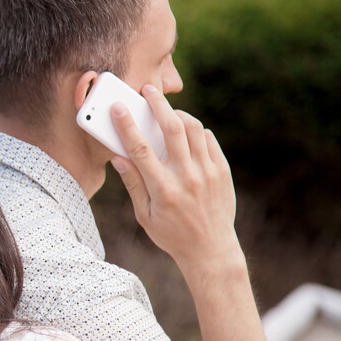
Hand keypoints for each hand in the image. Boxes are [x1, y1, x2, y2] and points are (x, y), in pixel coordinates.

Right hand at [109, 85, 240, 273]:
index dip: (127, 125)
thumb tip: (118, 157)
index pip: (140, 149)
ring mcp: (207, 173)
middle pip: (172, 129)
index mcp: (162, 190)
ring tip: (167, 110)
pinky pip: (208, 140)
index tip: (118, 108)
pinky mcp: (222, 171)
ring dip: (177, 114)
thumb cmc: (171, 234)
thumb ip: (132, 183)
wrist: (210, 249)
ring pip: (193, 128)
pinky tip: (185, 131)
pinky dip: (195, 130)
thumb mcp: (144, 215)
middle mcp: (186, 177)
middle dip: (158, 104)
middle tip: (148, 90)